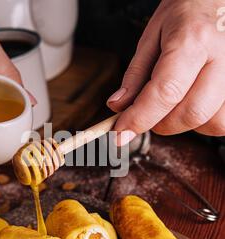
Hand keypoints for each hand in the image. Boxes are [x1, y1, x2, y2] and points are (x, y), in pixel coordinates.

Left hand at [108, 0, 224, 145]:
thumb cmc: (186, 12)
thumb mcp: (152, 37)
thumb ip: (135, 75)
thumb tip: (118, 107)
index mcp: (194, 40)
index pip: (166, 92)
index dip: (139, 118)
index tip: (121, 132)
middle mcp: (223, 57)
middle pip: (191, 114)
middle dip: (161, 124)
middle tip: (148, 113)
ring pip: (212, 123)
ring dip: (183, 124)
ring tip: (175, 102)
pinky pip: (224, 122)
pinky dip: (203, 122)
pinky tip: (193, 104)